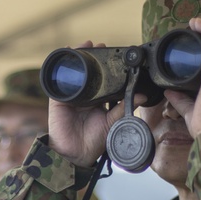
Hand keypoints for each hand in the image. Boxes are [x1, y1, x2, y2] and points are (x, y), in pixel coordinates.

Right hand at [45, 41, 127, 167]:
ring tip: (86, 45)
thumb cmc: (93, 142)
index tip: (114, 55)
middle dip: (93, 58)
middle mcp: (85, 97)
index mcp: (98, 101)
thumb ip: (124, 108)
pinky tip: (68, 56)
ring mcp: (71, 97)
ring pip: (76, 73)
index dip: (107, 68)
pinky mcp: (59, 100)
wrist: (76, 154)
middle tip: (101, 47)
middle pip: (89, 73)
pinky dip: (64, 68)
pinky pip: (60, 81)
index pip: (103, 80)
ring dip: (79, 58)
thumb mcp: (112, 122)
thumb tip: (141, 96)